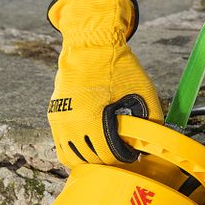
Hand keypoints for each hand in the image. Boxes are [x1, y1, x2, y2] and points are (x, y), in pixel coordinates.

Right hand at [47, 0, 162, 166]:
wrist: (90, 43)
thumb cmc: (119, 67)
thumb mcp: (142, 92)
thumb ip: (150, 120)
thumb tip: (150, 146)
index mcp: (94, 118)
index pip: (110, 156)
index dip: (125, 158)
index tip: (132, 154)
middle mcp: (73, 123)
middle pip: (93, 160)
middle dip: (111, 160)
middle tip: (122, 153)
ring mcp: (61, 121)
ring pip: (75, 159)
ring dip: (93, 160)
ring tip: (107, 153)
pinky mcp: (54, 117)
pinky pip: (63, 149)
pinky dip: (77, 154)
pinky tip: (91, 150)